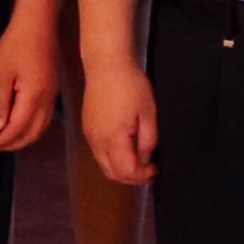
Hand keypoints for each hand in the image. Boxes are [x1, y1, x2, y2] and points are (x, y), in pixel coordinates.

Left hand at [0, 17, 57, 153]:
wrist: (38, 23)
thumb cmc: (18, 43)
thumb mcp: (1, 73)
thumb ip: (0, 103)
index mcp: (34, 96)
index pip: (18, 129)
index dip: (3, 140)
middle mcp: (47, 99)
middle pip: (33, 133)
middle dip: (14, 144)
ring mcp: (52, 94)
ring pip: (41, 127)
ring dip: (24, 137)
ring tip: (6, 139)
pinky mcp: (52, 89)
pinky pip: (45, 117)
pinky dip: (33, 127)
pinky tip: (21, 124)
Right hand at [83, 55, 159, 185]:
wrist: (107, 64)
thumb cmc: (130, 84)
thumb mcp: (148, 113)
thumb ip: (148, 140)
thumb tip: (145, 160)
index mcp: (114, 137)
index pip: (126, 171)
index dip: (142, 176)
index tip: (155, 169)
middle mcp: (98, 140)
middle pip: (112, 174)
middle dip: (132, 178)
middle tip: (149, 172)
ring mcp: (90, 135)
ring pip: (104, 165)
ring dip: (121, 170)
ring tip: (139, 162)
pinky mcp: (88, 128)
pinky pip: (99, 153)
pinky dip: (112, 159)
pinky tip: (126, 150)